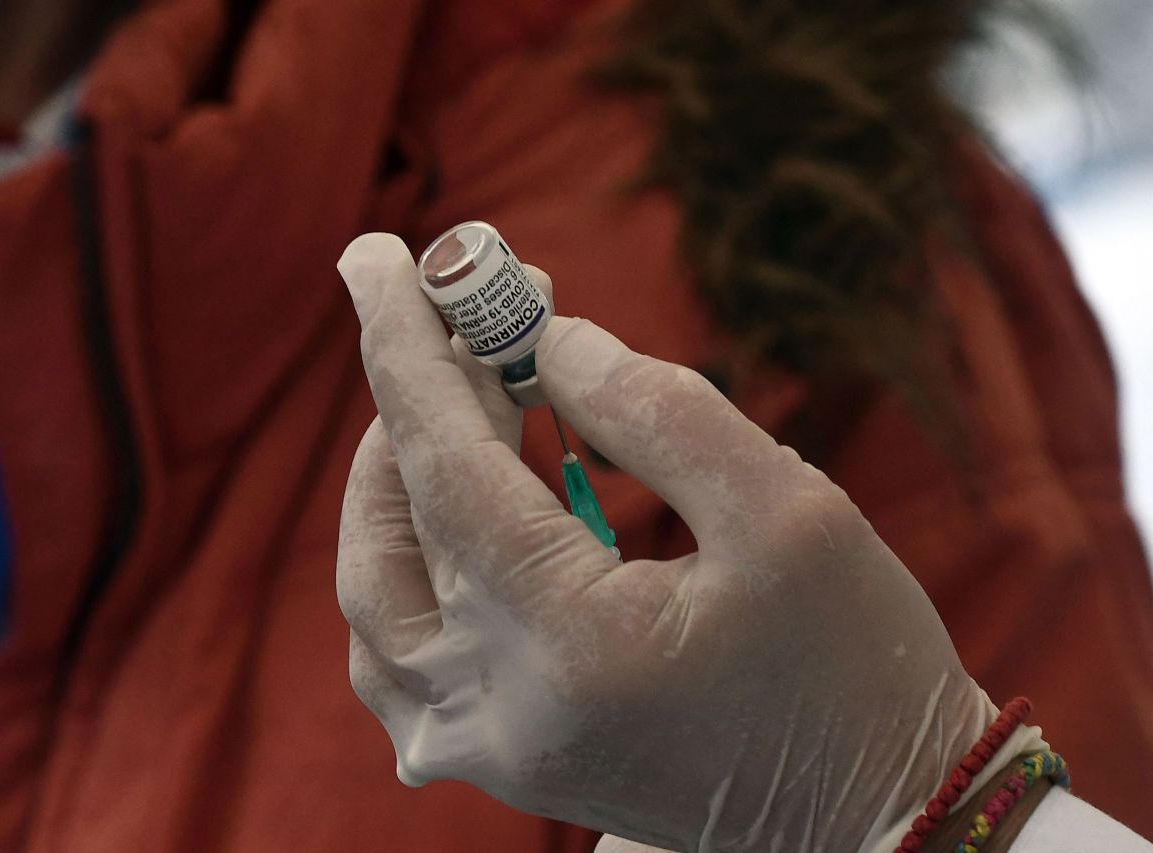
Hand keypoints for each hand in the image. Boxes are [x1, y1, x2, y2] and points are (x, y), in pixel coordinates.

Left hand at [336, 233, 997, 850]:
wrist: (879, 818)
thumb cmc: (858, 670)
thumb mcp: (789, 513)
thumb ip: (661, 412)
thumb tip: (549, 342)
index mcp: (574, 645)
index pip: (446, 469)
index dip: (408, 351)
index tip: (377, 256)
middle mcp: (501, 711)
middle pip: (396, 527)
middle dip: (416, 401)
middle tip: (462, 314)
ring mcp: (488, 750)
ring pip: (374, 598)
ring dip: (396, 481)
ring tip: (462, 396)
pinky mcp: (499, 761)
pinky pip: (398, 657)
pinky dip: (405, 563)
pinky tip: (451, 502)